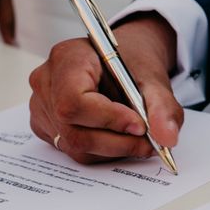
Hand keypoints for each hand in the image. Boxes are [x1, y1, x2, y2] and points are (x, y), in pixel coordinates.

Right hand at [28, 13, 182, 163]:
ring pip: (74, 145)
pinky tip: (118, 136)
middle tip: (147, 142)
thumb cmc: (131, 64)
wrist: (122, 64)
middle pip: (73, 129)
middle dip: (116, 142)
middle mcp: (46, 82)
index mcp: (67, 58)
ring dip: (113, 149)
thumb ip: (163, 107)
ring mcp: (41, 106)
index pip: (74, 101)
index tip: (139, 125)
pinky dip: (102, 151)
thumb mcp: (154, 79)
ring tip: (137, 138)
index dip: (108, 119)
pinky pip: (72, 150)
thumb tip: (167, 138)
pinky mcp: (47, 126)